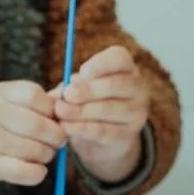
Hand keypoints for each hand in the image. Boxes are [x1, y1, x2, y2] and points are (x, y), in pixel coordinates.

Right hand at [0, 81, 64, 194]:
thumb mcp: (1, 99)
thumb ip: (31, 99)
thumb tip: (67, 103)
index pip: (35, 96)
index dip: (51, 109)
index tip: (52, 117)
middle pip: (39, 125)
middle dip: (56, 136)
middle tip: (56, 141)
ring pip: (36, 149)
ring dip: (47, 155)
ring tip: (42, 153)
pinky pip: (24, 172)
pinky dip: (37, 173)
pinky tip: (36, 169)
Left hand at [52, 44, 148, 182]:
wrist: (104, 136)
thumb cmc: (90, 102)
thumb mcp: (80, 90)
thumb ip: (69, 88)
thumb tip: (56, 95)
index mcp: (125, 68)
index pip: (120, 58)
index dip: (101, 64)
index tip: (82, 71)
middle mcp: (137, 88)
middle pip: (115, 84)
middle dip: (88, 90)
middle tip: (67, 95)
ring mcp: (136, 112)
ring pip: (109, 108)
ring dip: (81, 110)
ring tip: (61, 112)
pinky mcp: (128, 134)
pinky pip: (105, 131)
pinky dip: (83, 128)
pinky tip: (67, 127)